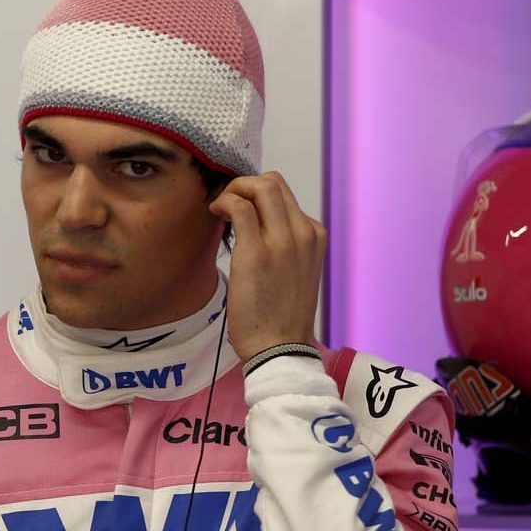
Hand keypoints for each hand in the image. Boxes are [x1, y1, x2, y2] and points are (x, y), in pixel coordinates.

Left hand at [211, 171, 326, 359]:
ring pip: (261, 187)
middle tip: (228, 203)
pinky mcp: (256, 252)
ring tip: (221, 209)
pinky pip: (239, 207)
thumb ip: (285, 245)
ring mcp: (282, 241)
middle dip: (245, 185)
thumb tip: (257, 225)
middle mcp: (303, 233)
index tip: (241, 207)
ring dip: (234, 190)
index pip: (286, 195)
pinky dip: (224, 202)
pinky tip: (216, 215)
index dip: (258, 194)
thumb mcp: (296, 272)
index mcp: (314, 237)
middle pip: (274, 183)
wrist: (280, 347)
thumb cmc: (283, 316)